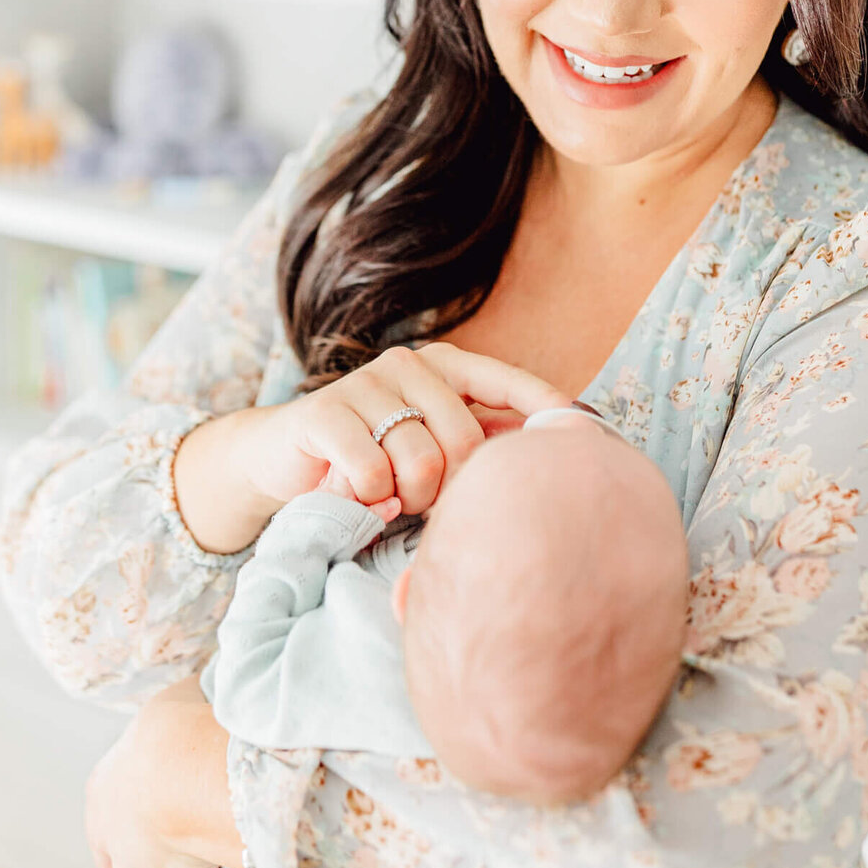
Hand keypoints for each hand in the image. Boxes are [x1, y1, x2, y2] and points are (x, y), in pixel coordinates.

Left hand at [84, 675, 242, 867]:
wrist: (188, 770)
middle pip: (129, 854)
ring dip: (189, 866)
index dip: (141, 811)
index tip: (172, 805)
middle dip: (158, 849)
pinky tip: (240, 863)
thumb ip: (181, 715)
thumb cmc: (174, 729)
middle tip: (198, 830)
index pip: (112, 813)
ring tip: (226, 842)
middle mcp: (110, 837)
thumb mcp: (173, 703)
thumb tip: (203, 698)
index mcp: (102, 790)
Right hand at [249, 342, 569, 516]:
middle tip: (424, 502)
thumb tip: (551, 449)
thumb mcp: (429, 446)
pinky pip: (374, 474)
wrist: (282, 462)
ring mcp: (367, 383)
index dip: (548, 410)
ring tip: (390, 497)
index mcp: (445, 367)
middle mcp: (410, 364)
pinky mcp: (326, 412)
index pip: (510, 383)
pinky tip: (359, 495)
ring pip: (422, 463)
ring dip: (409, 499)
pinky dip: (371, 500)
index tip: (585, 434)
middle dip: (453, 490)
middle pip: (468, 443)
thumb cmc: (372, 461)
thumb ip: (479, 442)